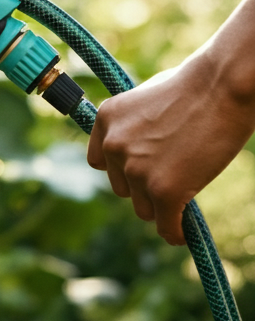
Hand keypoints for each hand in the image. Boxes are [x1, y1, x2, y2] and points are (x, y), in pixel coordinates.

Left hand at [87, 52, 254, 244]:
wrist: (222, 86)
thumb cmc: (192, 87)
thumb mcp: (144, 101)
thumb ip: (132, 128)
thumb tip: (134, 157)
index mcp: (105, 122)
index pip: (100, 163)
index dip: (121, 169)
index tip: (140, 170)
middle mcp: (114, 147)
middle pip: (124, 189)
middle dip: (146, 187)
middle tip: (176, 174)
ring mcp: (137, 170)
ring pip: (144, 209)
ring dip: (162, 205)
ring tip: (188, 188)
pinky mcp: (163, 190)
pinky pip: (165, 225)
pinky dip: (174, 232)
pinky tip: (182, 234)